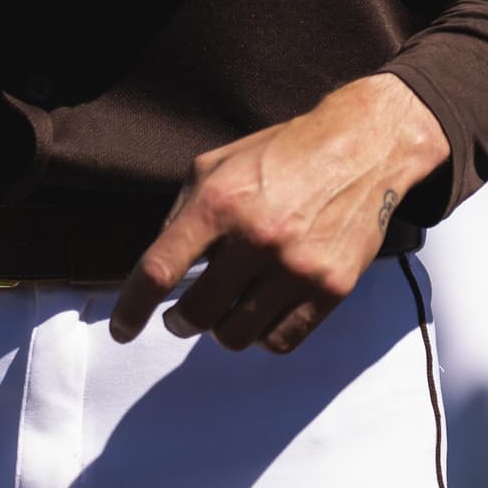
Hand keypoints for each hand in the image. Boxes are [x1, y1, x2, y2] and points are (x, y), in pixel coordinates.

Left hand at [114, 73, 448, 351]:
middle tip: (181, 318)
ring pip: (236, 336)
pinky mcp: (331, 287)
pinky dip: (262, 336)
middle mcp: (257, 238)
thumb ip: (181, 214)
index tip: (123, 330)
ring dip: (221, 330)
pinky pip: (281, 341)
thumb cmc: (283, 154)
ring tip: (227, 311)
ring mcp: (297, 267)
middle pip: (197, 314)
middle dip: (180, 323)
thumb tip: (157, 269)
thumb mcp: (216, 165)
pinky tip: (261, 317)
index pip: (158, 271)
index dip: (132, 309)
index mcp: (220, 202)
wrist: (363, 147)